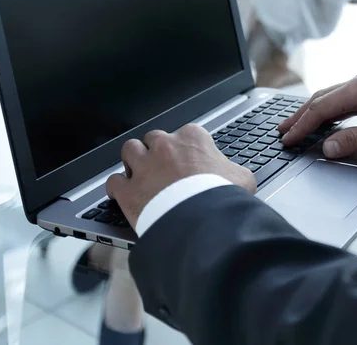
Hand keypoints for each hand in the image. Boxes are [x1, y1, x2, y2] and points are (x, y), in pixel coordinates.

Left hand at [106, 124, 256, 227]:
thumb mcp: (242, 179)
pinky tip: (123, 194)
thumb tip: (238, 176)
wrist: (203, 222)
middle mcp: (165, 146)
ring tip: (140, 174)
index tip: (188, 161)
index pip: (185, 134)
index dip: (186, 149)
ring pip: (129, 150)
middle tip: (163, 168)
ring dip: (133, 161)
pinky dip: (117, 187)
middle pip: (153, 138)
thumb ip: (234, 171)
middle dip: (156, 151)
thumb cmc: (223, 198)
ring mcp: (144, 166)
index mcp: (193, 138)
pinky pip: (113, 181)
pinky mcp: (128, 190)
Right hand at [278, 72, 356, 158]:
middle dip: (300, 116)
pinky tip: (324, 120)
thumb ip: (354, 140)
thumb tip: (327, 148)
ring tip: (297, 125)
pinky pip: (342, 100)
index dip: (302, 125)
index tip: (288, 138)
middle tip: (283, 130)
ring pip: (330, 97)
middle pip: (320, 98)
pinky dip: (328, 111)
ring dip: (312, 112)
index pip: (321, 107)